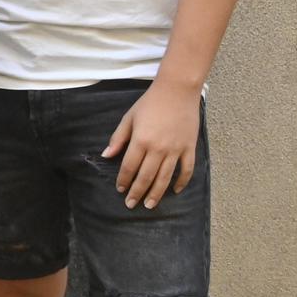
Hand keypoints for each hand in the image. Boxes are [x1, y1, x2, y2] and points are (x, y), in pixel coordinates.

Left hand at [102, 80, 200, 207]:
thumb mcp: (129, 118)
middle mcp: (158, 148)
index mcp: (141, 140)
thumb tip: (106, 156)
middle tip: (131, 204)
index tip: (120, 190)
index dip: (124, 180)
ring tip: (150, 205)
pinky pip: (186, 169)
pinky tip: (175, 191)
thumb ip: (118, 138)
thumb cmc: (150, 103)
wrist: (177, 91)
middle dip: (137, 192)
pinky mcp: (189, 147)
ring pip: (165, 177)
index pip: (130, 167)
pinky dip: (181, 182)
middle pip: (146, 176)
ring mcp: (176, 149)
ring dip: (157, 193)